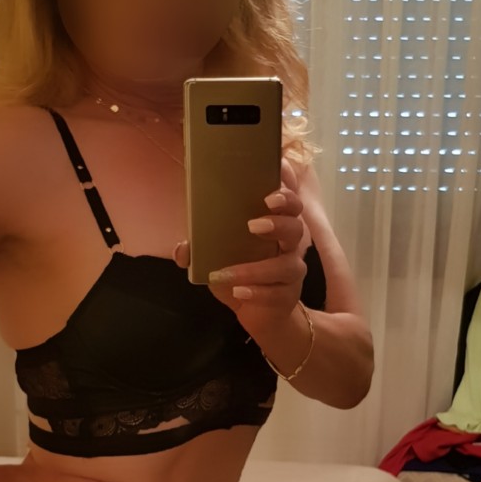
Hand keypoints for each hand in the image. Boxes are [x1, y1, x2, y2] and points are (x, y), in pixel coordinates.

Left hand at [173, 156, 307, 337]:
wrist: (258, 313)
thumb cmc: (242, 274)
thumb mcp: (216, 258)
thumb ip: (198, 249)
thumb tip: (182, 248)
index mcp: (275, 225)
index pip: (288, 199)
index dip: (287, 183)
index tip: (278, 168)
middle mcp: (289, 244)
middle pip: (297, 224)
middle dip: (281, 217)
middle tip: (256, 219)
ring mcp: (292, 270)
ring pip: (286, 264)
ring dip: (257, 268)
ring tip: (229, 271)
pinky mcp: (288, 295)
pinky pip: (276, 293)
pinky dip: (256, 292)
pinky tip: (238, 292)